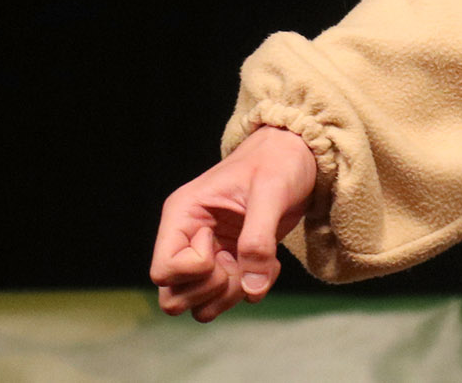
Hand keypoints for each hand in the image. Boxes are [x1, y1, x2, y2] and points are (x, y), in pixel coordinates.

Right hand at [150, 126, 318, 321]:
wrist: (298, 155)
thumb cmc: (278, 161)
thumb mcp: (271, 191)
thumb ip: (258, 239)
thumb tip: (252, 289)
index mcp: (182, 214)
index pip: (163, 271)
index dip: (196, 269)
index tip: (221, 241)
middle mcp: (188, 239)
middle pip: (173, 298)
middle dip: (211, 290)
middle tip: (239, 263)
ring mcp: (209, 255)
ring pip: (198, 306)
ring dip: (230, 296)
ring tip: (258, 265)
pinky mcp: (230, 263)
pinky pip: (227, 298)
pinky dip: (251, 290)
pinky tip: (270, 263)